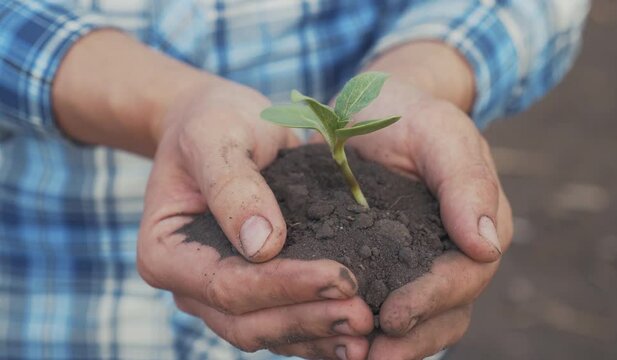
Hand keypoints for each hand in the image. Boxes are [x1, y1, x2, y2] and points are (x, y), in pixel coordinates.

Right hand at [137, 79, 372, 358]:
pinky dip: (317, 328)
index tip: (340, 277)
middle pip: (246, 321)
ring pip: (266, 331)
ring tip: (367, 330)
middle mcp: (189, 284)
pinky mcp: (252, 290)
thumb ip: (232, 186)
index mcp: (165, 252)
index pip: (227, 285)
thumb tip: (263, 245)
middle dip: (307, 319)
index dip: (283, 286)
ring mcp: (220, 293)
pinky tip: (356, 330)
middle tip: (363, 315)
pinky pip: (282, 320)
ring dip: (317, 333)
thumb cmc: (212, 122)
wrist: (222, 123)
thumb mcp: (214, 137)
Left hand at [345, 77, 513, 358]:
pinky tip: (335, 338)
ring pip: (418, 322)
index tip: (392, 317)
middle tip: (370, 359)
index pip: (465, 277)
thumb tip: (489, 244)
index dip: (432, 302)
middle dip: (411, 340)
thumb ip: (465, 180)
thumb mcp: (437, 131)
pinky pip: (383, 306)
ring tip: (352, 358)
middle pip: (446, 313)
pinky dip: (366, 329)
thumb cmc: (405, 112)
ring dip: (392, 347)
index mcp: (475, 223)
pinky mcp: (383, 266)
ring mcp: (417, 263)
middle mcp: (452, 252)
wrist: (369, 108)